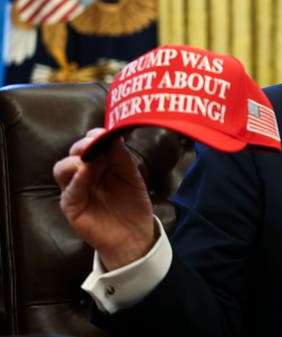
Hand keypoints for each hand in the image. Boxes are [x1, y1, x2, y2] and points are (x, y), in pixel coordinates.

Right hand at [53, 128, 155, 270]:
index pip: (91, 144)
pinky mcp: (72, 205)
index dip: (96, 135)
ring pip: (63, 167)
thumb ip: (122, 158)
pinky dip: (76, 178)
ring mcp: (76, 189)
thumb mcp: (132, 176)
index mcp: (100, 164)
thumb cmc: (133, 205)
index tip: (106, 131)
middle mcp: (85, 174)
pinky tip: (85, 172)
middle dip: (84, 144)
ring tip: (90, 158)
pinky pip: (68, 189)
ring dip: (76, 159)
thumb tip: (114, 136)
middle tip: (95, 141)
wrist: (134, 235)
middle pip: (74, 152)